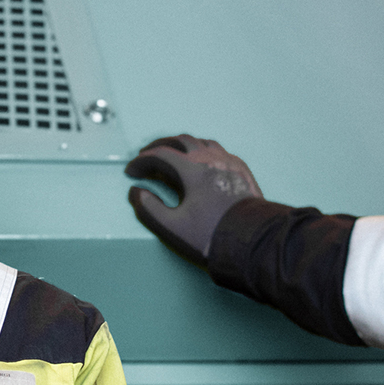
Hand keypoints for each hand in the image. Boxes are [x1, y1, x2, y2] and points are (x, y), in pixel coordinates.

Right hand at [124, 136, 264, 265]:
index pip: (160, 155)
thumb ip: (148, 208)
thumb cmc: (211, 237)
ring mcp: (230, 162)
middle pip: (180, 140)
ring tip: (173, 155)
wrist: (252, 243)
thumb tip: (136, 192)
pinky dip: (204, 152)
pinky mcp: (242, 171)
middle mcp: (211, 159)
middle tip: (147, 155)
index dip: (141, 162)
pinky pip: (220, 151)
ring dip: (183, 146)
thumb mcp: (171, 227)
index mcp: (193, 169)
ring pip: (202, 142)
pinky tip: (202, 163)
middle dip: (160, 146)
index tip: (131, 172)